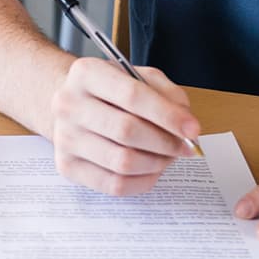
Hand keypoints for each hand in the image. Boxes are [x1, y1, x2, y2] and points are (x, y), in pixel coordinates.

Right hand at [49, 56, 201, 195]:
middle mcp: (68, 104)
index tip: (193, 129)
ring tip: (167, 157)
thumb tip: (186, 125)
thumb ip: (167, 93)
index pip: (132, 95)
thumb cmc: (110, 92)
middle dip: (165, 142)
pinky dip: (142, 181)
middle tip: (184, 147)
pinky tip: (151, 170)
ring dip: (156, 163)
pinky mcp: (67, 166)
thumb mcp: (138, 77)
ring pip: (122, 161)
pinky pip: (114, 185)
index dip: (168, 115)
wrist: (71, 106)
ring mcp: (64, 138)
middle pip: (126, 131)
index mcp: (86, 73)